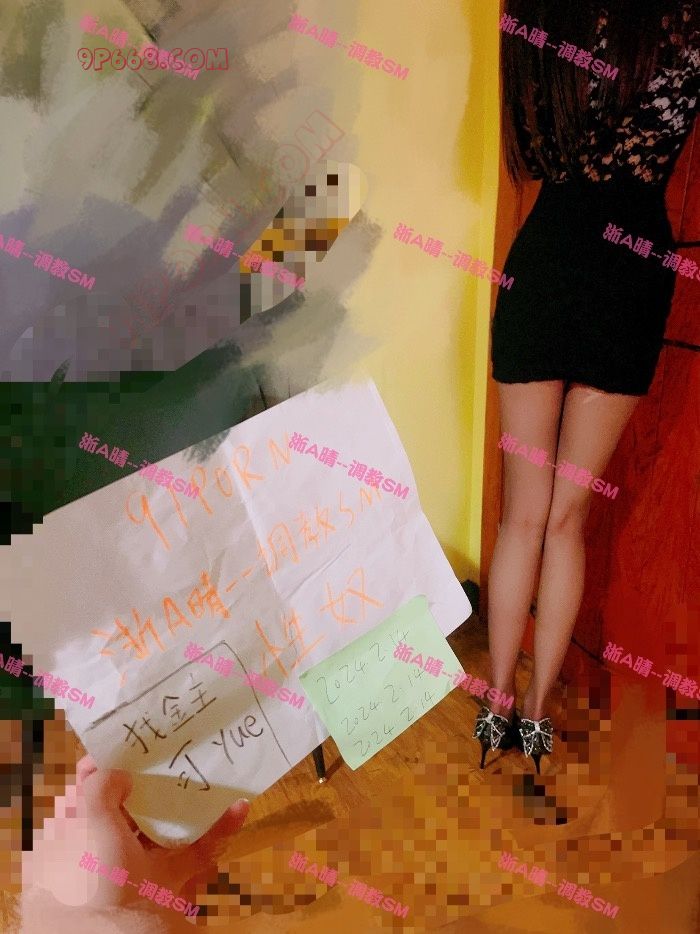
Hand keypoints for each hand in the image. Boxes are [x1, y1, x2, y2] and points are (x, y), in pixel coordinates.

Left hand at [78, 755, 249, 909]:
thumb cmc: (97, 871)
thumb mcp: (90, 820)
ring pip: (166, 825)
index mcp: (79, 831)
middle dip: (153, 778)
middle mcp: (106, 846)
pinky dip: (218, 830)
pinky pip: (196, 849)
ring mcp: (138, 864)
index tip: (131, 740)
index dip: (105, 762)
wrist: (119, 932)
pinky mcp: (169, 878)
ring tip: (208, 772)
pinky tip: (238, 808)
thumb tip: (124, 774)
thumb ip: (103, 787)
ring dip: (189, 801)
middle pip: (130, 803)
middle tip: (175, 750)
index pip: (88, 788)